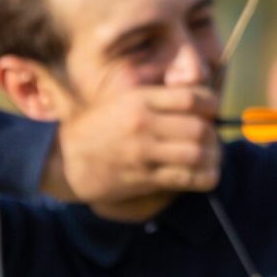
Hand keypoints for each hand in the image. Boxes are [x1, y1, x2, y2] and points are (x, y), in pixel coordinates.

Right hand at [44, 85, 221, 211]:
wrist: (63, 159)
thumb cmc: (96, 128)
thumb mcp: (121, 101)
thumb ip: (156, 101)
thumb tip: (199, 103)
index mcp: (140, 99)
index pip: (192, 97)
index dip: (211, 105)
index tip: (211, 113)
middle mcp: (143, 123)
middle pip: (200, 128)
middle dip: (214, 135)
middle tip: (212, 141)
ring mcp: (144, 152)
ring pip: (198, 154)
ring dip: (213, 158)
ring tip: (211, 159)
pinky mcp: (143, 177)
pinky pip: (186, 178)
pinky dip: (204, 178)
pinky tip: (204, 176)